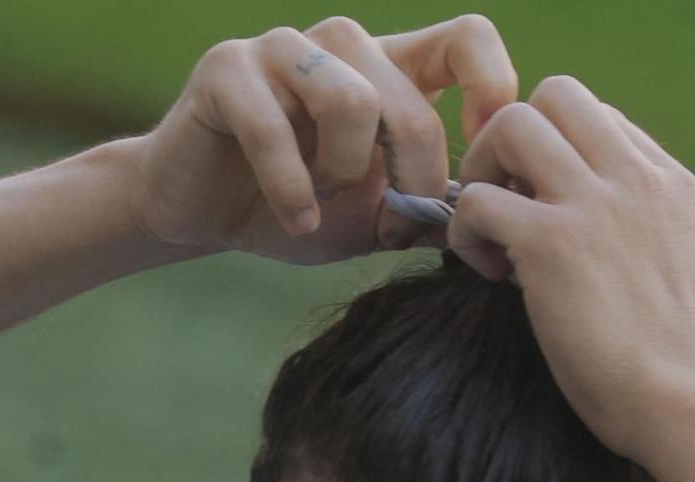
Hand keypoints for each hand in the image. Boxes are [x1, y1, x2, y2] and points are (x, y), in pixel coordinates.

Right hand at [128, 16, 517, 263]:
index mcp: (388, 67)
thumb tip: (494, 217)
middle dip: (409, 183)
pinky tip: (294, 220)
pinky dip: (291, 189)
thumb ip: (427, 210)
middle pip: (410, 101)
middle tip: (389, 230)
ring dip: (344, 173)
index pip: (467, 39)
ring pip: (350, 101)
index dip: (490, 92)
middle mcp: (342, 45)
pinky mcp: (227, 66)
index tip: (476, 163)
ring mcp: (283, 47)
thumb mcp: (374, 220)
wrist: (200, 215)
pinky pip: (273, 127)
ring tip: (324, 204)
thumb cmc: (292, 209)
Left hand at [442, 76, 694, 457]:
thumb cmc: (681, 366)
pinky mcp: (552, 242)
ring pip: (511, 124)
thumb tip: (601, 241)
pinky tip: (487, 273)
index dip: (558, 157)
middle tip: (504, 204)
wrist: (690, 405)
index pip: (600, 120)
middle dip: (513, 141)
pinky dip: (464, 231)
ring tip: (490, 235)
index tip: (545, 210)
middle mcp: (636, 178)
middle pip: (556, 95)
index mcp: (671, 183)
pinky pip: (475, 199)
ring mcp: (595, 203)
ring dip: (482, 172)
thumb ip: (647, 234)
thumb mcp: (682, 273)